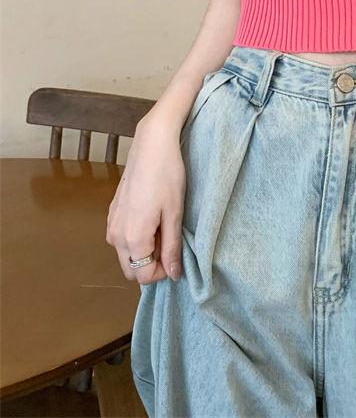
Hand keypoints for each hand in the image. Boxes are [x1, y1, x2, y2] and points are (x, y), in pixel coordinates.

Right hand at [106, 115, 185, 284]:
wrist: (152, 145)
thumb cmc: (167, 176)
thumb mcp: (175, 213)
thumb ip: (171, 247)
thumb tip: (174, 274)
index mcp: (132, 238)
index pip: (143, 276)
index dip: (163, 272)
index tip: (177, 255)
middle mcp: (115, 236)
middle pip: (131, 269)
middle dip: (152, 264)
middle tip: (171, 241)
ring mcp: (111, 223)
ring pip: (126, 254)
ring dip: (145, 250)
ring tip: (164, 226)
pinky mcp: (112, 211)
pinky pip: (123, 237)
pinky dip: (137, 237)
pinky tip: (153, 216)